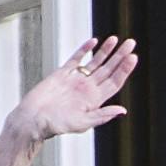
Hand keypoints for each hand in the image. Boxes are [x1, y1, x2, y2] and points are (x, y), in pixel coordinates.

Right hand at [0, 37, 139, 165]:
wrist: (32, 119)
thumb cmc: (55, 125)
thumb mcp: (82, 123)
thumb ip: (102, 115)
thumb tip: (122, 111)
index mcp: (94, 100)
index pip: (114, 82)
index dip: (124, 70)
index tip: (133, 57)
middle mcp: (87, 89)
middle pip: (108, 69)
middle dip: (120, 56)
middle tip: (131, 43)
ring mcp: (75, 80)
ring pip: (95, 62)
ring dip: (105, 51)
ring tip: (116, 39)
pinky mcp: (61, 74)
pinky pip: (76, 59)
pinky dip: (84, 50)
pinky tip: (94, 41)